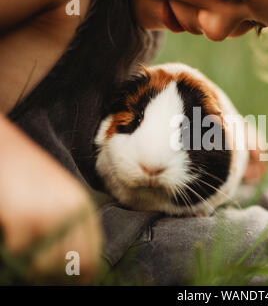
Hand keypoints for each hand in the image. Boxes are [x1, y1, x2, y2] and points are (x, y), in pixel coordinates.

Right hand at [0, 115, 101, 283]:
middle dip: (61, 279)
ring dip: (35, 270)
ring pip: (46, 265)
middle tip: (46, 279)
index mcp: (84, 207)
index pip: (92, 253)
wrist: (8, 150)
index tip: (78, 283)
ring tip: (28, 262)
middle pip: (74, 265)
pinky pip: (20, 252)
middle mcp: (71, 213)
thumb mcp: (62, 195)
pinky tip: (12, 235)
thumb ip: (73, 222)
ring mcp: (48, 216)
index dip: (85, 275)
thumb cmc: (32, 174)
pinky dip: (14, 250)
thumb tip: (78, 262)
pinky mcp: (22, 218)